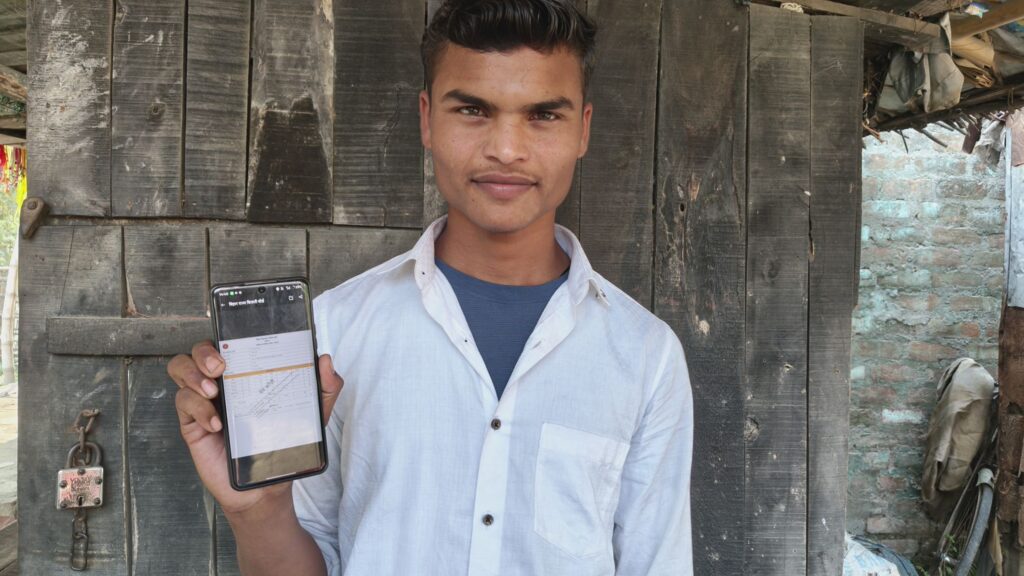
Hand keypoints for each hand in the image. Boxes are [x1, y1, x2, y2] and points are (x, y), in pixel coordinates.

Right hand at [167, 340, 343, 513]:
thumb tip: (326, 360)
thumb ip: (325, 388)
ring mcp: (204, 400)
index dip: (225, 334)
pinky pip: (183, 402)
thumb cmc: (283, 444)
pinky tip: (216, 424)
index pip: (229, 342)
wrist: (264, 486)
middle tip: (219, 367)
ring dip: (192, 374)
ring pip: (180, 368)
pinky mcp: (192, 422)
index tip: (235, 342)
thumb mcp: (312, 414)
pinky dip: (197, 408)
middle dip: (203, 352)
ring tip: (213, 390)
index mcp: (247, 373)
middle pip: (198, 350)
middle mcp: (223, 382)